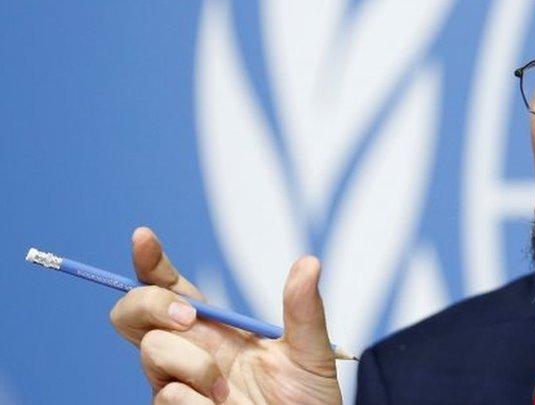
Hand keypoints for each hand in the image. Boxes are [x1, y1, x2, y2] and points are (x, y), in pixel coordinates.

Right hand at [110, 227, 341, 403]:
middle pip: (133, 312)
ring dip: (194, 363)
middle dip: (150, 302)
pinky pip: (167, 394)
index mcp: (215, 328)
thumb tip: (309, 263)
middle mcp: (188, 351)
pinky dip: (197, 399)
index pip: (171, 288)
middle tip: (190, 317)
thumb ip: (304, 310)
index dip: (150, 262)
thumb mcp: (311, 353)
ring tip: (227, 389)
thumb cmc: (305, 401)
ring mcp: (176, 383)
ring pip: (152, 350)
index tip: (143, 237)